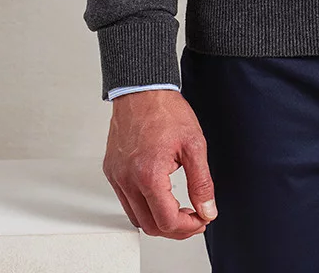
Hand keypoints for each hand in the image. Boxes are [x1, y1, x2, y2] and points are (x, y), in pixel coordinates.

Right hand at [102, 89, 217, 238]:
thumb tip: (207, 210)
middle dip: (175, 228)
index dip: (188, 227)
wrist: (142, 89)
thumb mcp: (194, 145)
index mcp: (149, 174)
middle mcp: (128, 179)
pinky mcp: (112, 171)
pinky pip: (125, 201)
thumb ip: (202, 183)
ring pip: (136, 217)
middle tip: (193, 217)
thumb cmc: (166, 110)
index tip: (201, 218)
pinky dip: (143, 206)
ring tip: (178, 209)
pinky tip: (159, 196)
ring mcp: (117, 176)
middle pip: (150, 226)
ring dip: (158, 220)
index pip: (167, 221)